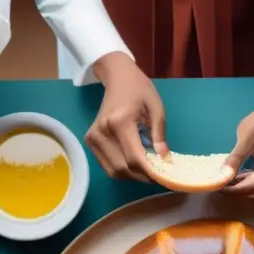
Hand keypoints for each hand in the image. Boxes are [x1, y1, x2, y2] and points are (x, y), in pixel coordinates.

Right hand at [87, 52, 166, 181]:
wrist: (117, 77)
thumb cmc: (139, 90)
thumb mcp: (156, 108)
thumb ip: (159, 135)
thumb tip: (163, 159)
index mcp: (119, 122)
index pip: (134, 158)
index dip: (149, 172)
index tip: (164, 177)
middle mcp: (102, 132)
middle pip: (123, 168)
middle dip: (142, 176)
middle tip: (158, 175)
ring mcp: (93, 138)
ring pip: (114, 171)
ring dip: (132, 176)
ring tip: (147, 169)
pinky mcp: (90, 141)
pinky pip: (107, 165)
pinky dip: (122, 170)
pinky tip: (134, 163)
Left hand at [222, 88, 253, 198]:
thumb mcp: (247, 135)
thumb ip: (236, 157)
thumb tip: (223, 175)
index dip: (237, 190)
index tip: (220, 188)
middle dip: (241, 193)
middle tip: (222, 188)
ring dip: (245, 189)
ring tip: (227, 183)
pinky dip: (249, 182)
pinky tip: (237, 177)